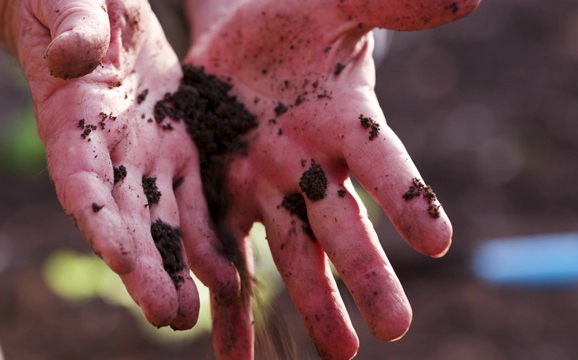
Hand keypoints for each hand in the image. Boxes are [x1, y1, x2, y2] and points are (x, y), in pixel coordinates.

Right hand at [9, 0, 239, 328]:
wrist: (98, 11)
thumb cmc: (74, 1)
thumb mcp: (73, 2)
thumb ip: (74, 29)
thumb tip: (74, 56)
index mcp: (73, 124)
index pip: (82, 182)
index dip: (101, 223)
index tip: (122, 261)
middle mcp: (108, 154)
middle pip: (125, 220)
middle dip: (146, 268)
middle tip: (170, 315)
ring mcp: (144, 157)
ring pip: (162, 221)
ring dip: (178, 266)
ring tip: (197, 312)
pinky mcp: (176, 150)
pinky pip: (193, 197)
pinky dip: (206, 234)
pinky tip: (227, 268)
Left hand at [185, 0, 479, 357]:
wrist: (242, 46)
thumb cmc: (295, 25)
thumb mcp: (337, 8)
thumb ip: (389, 6)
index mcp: (344, 126)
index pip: (384, 164)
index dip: (408, 199)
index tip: (438, 241)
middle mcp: (313, 169)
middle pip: (343, 226)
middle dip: (365, 275)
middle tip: (391, 328)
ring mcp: (268, 189)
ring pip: (294, 254)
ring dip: (314, 303)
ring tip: (338, 353)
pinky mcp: (225, 198)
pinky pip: (228, 254)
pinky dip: (231, 303)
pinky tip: (234, 352)